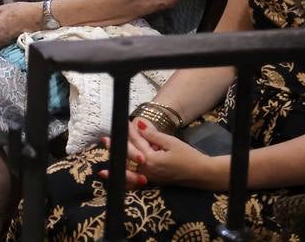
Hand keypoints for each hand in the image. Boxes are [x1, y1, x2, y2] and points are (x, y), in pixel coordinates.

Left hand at [99, 120, 218, 190]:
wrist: (202, 174)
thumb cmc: (188, 157)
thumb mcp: (171, 142)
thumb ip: (152, 135)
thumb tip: (137, 124)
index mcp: (150, 160)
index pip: (136, 142)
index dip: (129, 131)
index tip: (122, 122)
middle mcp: (147, 171)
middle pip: (129, 156)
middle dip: (118, 146)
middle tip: (104, 138)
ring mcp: (149, 178)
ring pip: (129, 169)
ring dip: (117, 164)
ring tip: (102, 166)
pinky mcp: (153, 181)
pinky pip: (134, 181)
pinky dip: (124, 180)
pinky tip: (113, 179)